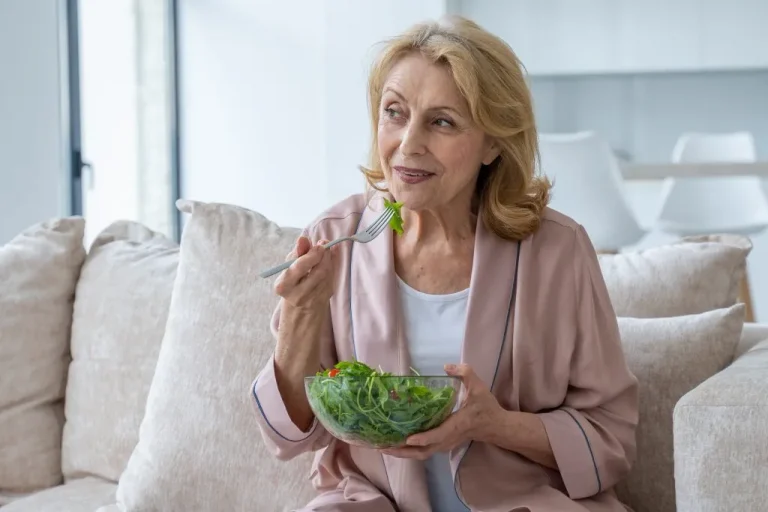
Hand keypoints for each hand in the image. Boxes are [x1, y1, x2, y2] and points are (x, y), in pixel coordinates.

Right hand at [274, 236, 336, 311]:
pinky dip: (331, 267)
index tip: (319, 245)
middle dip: (324, 255)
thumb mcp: (291, 265)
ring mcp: (312, 299)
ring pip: (327, 274)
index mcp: (284, 285)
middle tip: (324, 245)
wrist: (300, 305)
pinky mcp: (324, 299)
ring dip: (328, 260)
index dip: (312, 254)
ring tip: (324, 252)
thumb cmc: (294, 279)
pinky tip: (326, 263)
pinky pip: (331, 279)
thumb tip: (303, 239)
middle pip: (319, 271)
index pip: (300, 267)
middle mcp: (297, 295)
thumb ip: (297, 252)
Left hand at [382, 364, 502, 459]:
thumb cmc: (486, 408)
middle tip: (383, 447)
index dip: (423, 438)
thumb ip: (465, 372)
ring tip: (383, 448)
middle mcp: (449, 439)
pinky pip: (424, 452)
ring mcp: (446, 444)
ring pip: (422, 454)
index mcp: (457, 425)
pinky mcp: (444, 445)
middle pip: (424, 451)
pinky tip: (397, 445)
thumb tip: (446, 366)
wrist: (497, 427)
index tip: (408, 439)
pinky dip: (410, 451)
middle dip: (403, 451)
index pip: (438, 435)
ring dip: (403, 453)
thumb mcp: (478, 387)